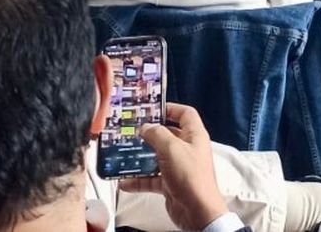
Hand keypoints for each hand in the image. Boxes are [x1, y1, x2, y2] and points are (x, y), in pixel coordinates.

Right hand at [119, 105, 227, 231]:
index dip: (170, 108)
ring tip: (123, 154)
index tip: (151, 109)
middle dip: (150, 134)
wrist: (197, 211)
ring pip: (157, 158)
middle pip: (168, 135)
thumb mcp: (172, 149)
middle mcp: (188, 150)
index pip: (185, 114)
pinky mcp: (171, 184)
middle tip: (131, 131)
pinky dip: (139, 180)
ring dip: (141, 158)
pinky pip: (152, 179)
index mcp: (194, 136)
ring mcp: (179, 168)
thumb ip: (157, 135)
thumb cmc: (190, 177)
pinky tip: (124, 181)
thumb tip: (147, 127)